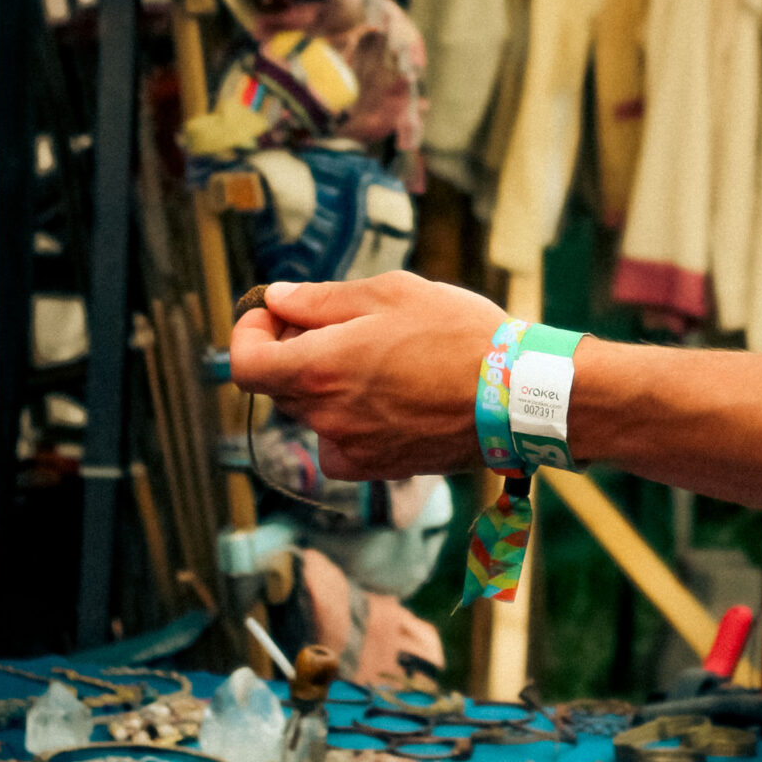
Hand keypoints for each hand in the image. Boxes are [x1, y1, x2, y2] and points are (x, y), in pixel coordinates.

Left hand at [229, 271, 502, 481]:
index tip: (275, 315)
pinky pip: (340, 446)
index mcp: (320, 367)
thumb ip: (323, 299)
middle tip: (341, 325)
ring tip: (381, 361)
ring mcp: (351, 446)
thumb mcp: (392, 293)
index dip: (250, 333)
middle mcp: (325, 415)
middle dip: (295, 351)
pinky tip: (388, 401)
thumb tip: (277, 298)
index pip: (244, 363)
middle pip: (281, 385)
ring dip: (327, 386)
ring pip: (314, 413)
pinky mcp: (378, 468)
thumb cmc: (459, 334)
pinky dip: (349, 423)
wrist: (516, 395)